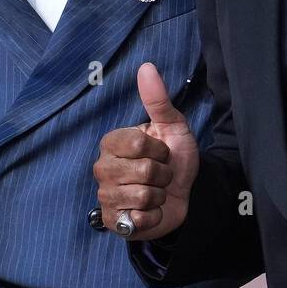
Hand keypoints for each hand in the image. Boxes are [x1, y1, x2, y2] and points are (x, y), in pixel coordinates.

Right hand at [93, 62, 200, 240]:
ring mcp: (105, 195)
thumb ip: (158, 99)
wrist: (184, 195)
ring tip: (156, 192)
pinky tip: (150, 211)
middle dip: (163, 174)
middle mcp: (102, 167)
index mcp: (112, 142)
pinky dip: (154, 215)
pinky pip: (139, 218)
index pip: (138, 144)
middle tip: (160, 174)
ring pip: (143, 195)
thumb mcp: (172, 127)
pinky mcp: (111, 221)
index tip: (162, 152)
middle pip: (143, 170)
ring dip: (160, 195)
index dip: (160, 150)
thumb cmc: (175, 159)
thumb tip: (146, 66)